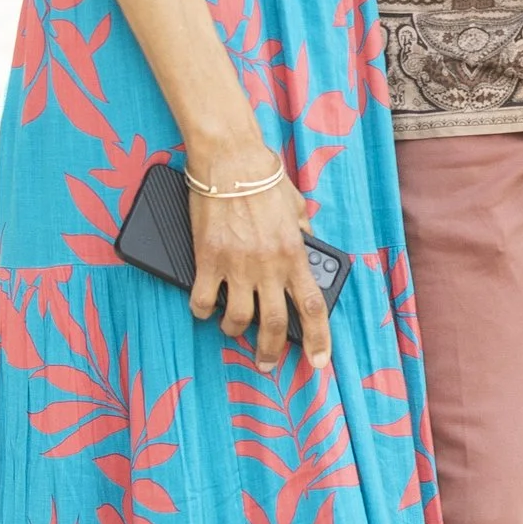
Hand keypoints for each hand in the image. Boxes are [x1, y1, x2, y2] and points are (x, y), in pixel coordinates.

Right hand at [187, 161, 330, 372]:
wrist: (231, 160)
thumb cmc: (265, 179)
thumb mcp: (297, 208)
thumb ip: (304, 234)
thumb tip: (309, 250)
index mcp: (295, 254)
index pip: (311, 307)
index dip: (318, 339)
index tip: (318, 361)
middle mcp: (268, 265)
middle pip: (274, 323)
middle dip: (270, 350)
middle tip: (265, 362)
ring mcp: (237, 264)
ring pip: (237, 318)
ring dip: (234, 330)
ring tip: (232, 328)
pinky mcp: (208, 259)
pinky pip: (204, 299)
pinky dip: (204, 310)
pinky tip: (205, 308)